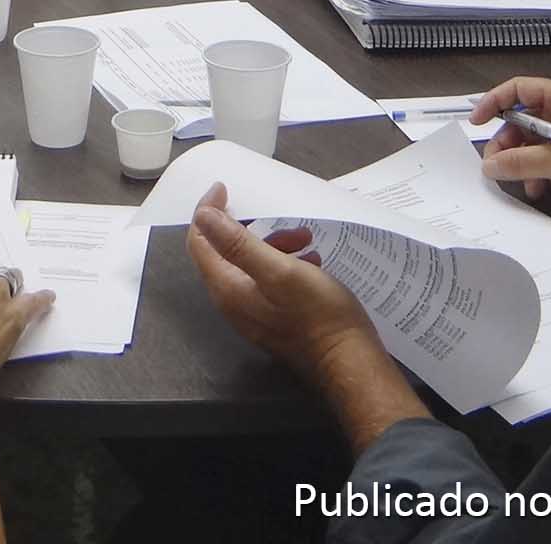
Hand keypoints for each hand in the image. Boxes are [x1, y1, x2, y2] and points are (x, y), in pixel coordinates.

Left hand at [185, 184, 384, 382]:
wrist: (349, 362)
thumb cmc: (317, 315)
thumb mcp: (280, 272)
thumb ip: (238, 244)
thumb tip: (203, 216)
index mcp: (227, 289)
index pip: (200, 242)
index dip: (207, 212)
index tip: (224, 188)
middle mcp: (233, 302)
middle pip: (226, 252)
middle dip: (253, 229)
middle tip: (288, 223)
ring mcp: (254, 313)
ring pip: (252, 265)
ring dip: (276, 245)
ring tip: (308, 240)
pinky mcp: (274, 318)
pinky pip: (270, 281)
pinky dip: (287, 264)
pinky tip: (314, 262)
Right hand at [470, 78, 550, 215]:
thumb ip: (520, 162)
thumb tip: (487, 166)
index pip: (519, 89)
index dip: (494, 102)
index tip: (476, 122)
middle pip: (522, 121)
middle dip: (508, 144)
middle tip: (496, 165)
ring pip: (534, 144)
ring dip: (524, 164)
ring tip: (523, 184)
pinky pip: (548, 160)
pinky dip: (541, 174)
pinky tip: (543, 191)